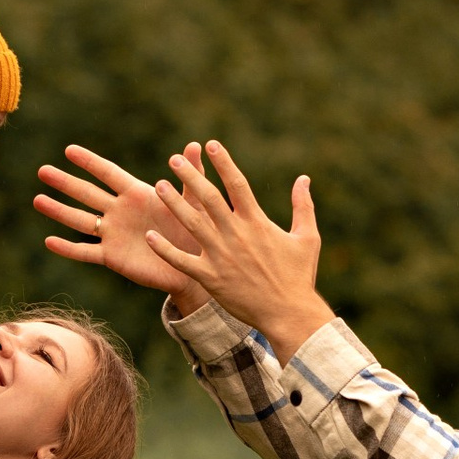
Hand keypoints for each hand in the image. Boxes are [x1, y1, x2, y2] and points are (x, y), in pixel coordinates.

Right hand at [35, 143, 205, 307]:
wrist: (193, 268)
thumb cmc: (195, 231)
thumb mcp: (194, 202)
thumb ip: (190, 175)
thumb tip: (196, 145)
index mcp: (137, 194)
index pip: (108, 174)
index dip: (90, 162)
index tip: (69, 150)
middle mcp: (120, 211)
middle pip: (87, 194)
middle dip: (65, 183)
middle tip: (42, 171)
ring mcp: (113, 234)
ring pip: (80, 220)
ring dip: (59, 211)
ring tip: (37, 200)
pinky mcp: (112, 257)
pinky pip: (86, 252)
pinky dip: (68, 248)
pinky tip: (49, 241)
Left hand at [143, 140, 330, 359]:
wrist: (289, 313)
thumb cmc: (300, 276)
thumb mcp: (308, 237)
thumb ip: (303, 205)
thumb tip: (304, 178)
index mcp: (257, 222)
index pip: (237, 184)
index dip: (223, 162)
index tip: (211, 144)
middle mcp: (236, 234)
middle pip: (208, 198)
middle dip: (191, 176)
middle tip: (174, 159)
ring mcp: (221, 255)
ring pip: (192, 223)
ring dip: (174, 204)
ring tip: (159, 186)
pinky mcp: (210, 277)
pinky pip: (182, 260)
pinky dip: (165, 249)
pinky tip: (150, 236)